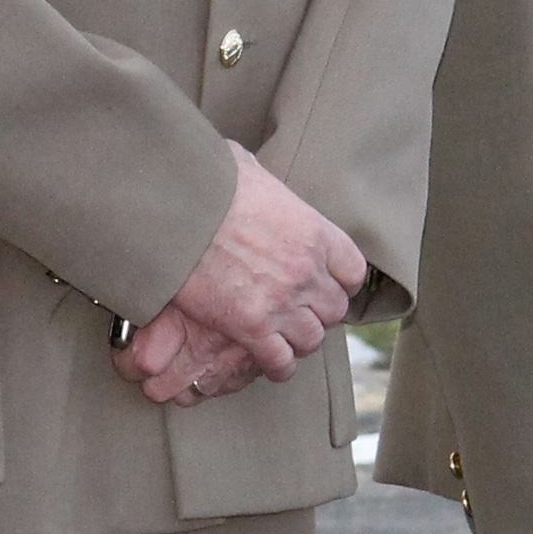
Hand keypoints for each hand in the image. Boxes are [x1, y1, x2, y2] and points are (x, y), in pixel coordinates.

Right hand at [112, 144, 365, 396]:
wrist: (179, 210)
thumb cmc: (209, 183)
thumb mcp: (248, 168)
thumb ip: (260, 181)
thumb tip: (243, 167)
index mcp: (315, 232)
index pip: (353, 270)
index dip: (340, 281)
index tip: (327, 284)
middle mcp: (307, 271)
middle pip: (334, 309)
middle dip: (319, 313)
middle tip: (300, 313)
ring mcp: (282, 302)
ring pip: (311, 339)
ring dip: (300, 341)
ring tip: (286, 339)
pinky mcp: (251, 328)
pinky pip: (280, 361)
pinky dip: (278, 366)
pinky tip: (272, 364)